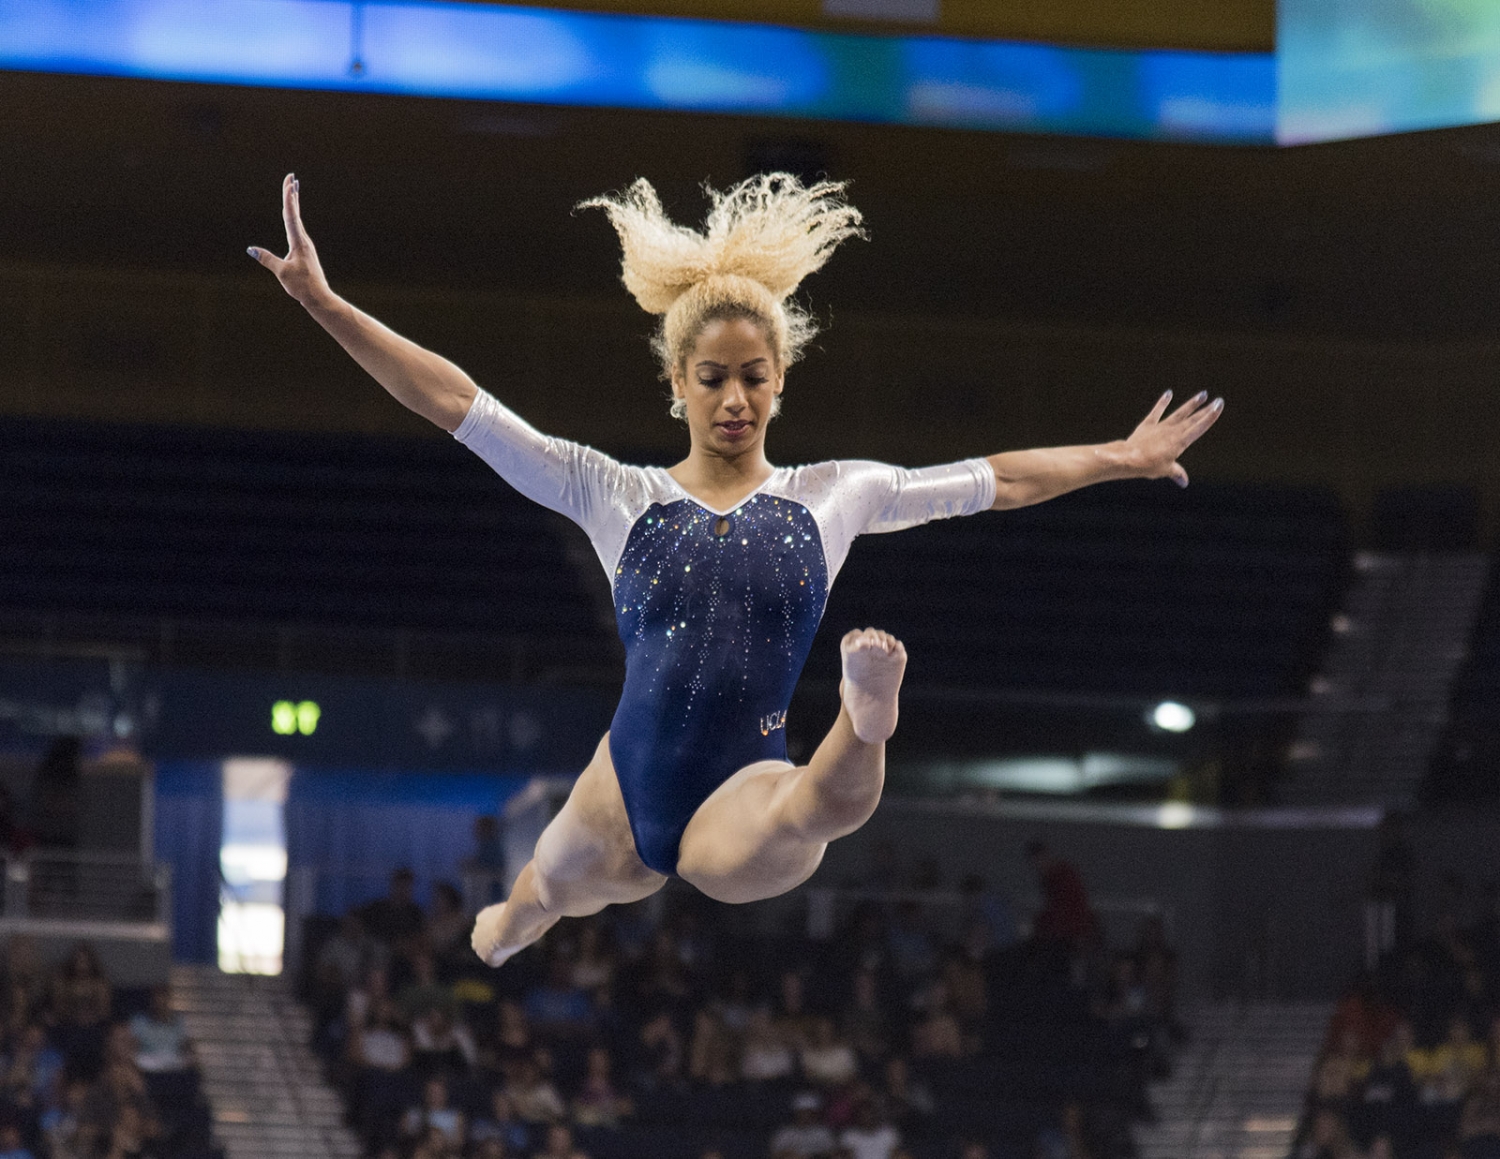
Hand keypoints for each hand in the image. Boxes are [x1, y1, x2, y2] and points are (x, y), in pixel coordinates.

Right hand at [247, 173, 331, 306]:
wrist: (318, 297)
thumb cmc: (302, 286)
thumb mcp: (282, 272)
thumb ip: (267, 259)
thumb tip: (250, 249)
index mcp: (298, 242)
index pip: (291, 215)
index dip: (289, 198)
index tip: (290, 182)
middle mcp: (303, 240)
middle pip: (295, 212)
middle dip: (292, 194)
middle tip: (292, 176)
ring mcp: (304, 245)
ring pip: (296, 219)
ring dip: (294, 203)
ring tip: (293, 188)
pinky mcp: (304, 251)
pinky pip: (296, 228)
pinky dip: (293, 217)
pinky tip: (292, 215)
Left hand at [1123, 390, 1222, 487]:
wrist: (1129, 458)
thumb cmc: (1148, 466)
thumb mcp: (1166, 471)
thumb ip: (1176, 473)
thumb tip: (1184, 482)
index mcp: (1180, 442)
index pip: (1199, 427)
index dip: (1210, 416)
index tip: (1218, 406)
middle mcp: (1173, 432)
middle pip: (1192, 419)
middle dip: (1205, 410)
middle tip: (1217, 400)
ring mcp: (1161, 426)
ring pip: (1179, 413)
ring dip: (1191, 404)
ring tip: (1202, 394)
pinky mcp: (1148, 424)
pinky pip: (1157, 412)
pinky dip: (1162, 402)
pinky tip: (1168, 393)